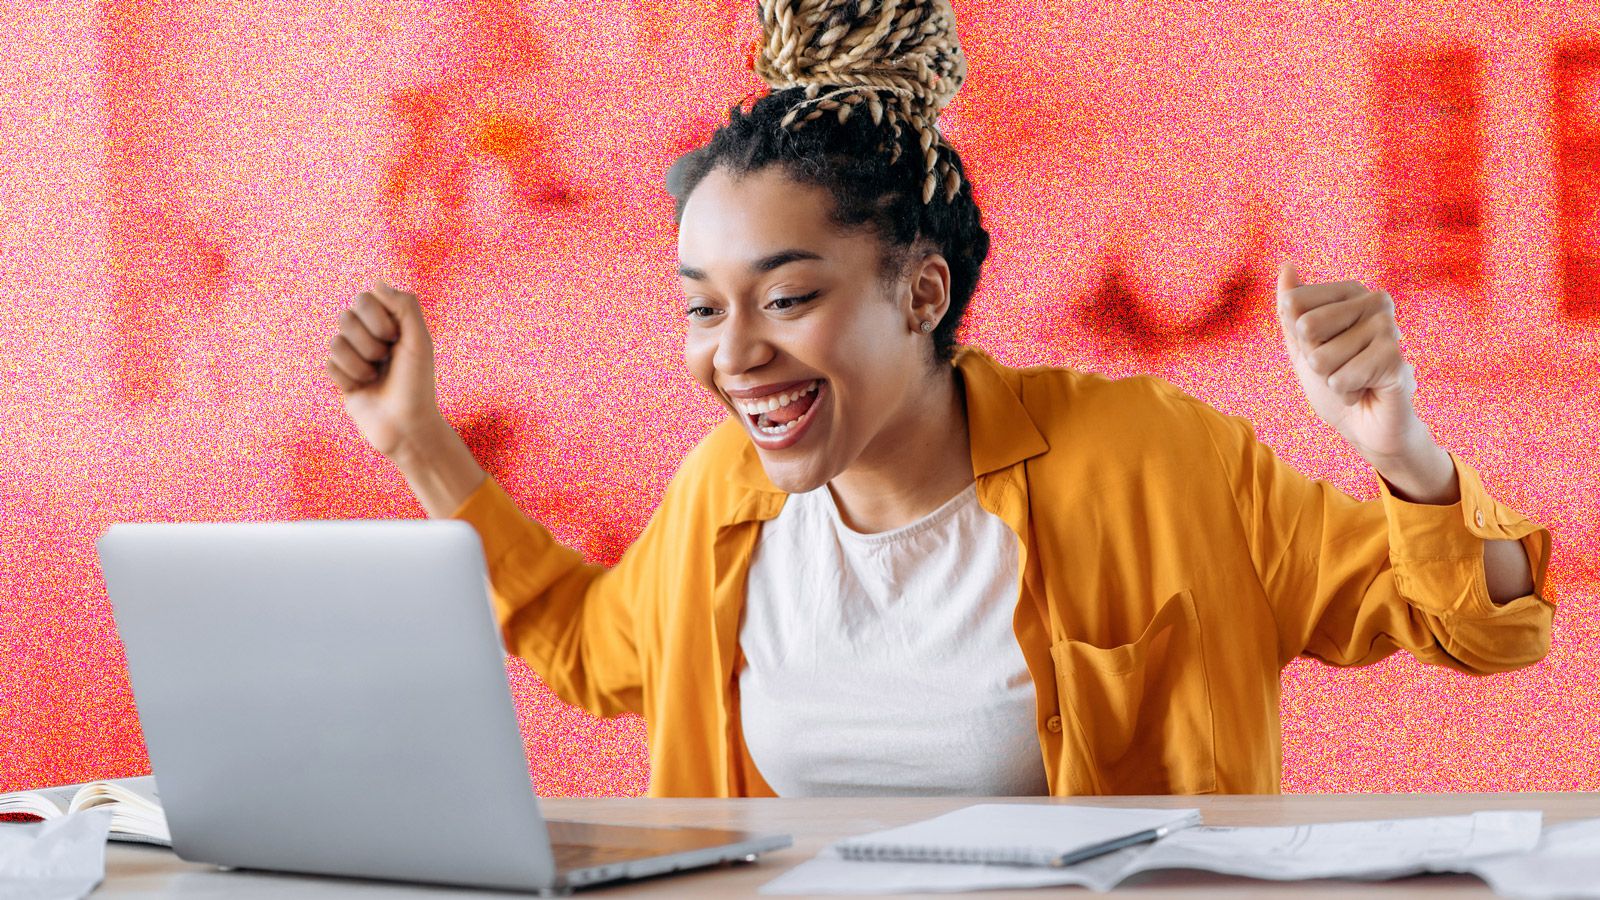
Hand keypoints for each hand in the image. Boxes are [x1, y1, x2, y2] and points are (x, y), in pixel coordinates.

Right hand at [324, 280, 443, 459]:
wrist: (405, 426)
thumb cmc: (418, 383)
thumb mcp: (418, 341)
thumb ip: (404, 306)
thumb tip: (377, 281)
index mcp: (389, 322)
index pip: (364, 298)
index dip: (377, 319)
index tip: (395, 338)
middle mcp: (368, 334)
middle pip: (346, 317)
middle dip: (368, 343)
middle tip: (386, 360)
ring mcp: (352, 354)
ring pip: (335, 342)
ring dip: (359, 364)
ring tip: (376, 377)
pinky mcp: (339, 375)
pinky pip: (328, 364)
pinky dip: (348, 378)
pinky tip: (362, 389)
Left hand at [1275, 262, 1430, 462]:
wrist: (1366, 424)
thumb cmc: (1335, 380)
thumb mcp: (1303, 344)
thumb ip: (1292, 309)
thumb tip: (1287, 267)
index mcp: (1351, 291)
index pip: (1293, 303)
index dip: (1298, 337)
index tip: (1323, 347)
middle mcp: (1374, 301)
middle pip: (1306, 327)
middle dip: (1313, 358)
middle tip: (1339, 366)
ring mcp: (1389, 327)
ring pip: (1321, 358)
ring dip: (1330, 379)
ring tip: (1354, 379)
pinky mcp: (1395, 359)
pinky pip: (1340, 378)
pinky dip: (1345, 393)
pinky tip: (1365, 390)